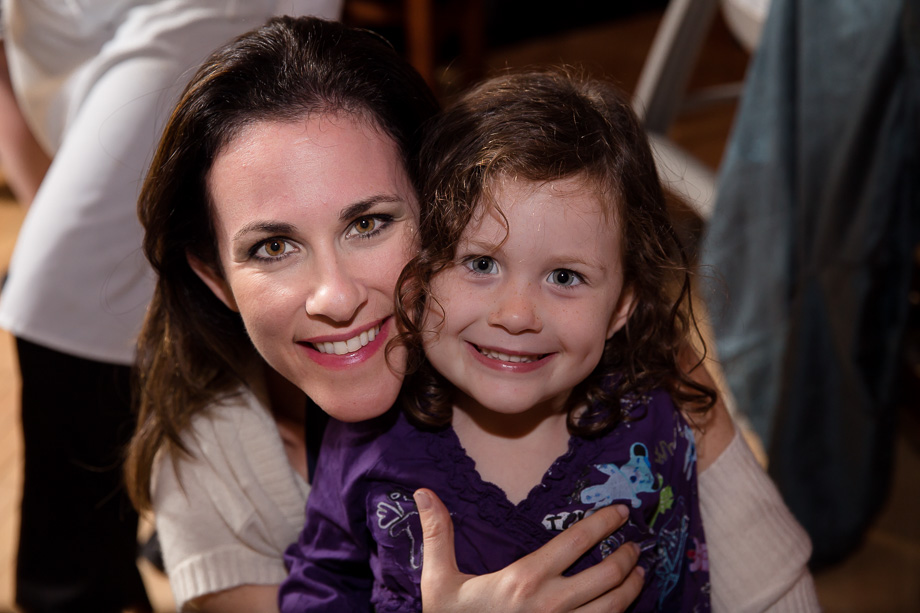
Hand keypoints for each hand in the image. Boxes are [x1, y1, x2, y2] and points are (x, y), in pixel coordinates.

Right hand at [414, 488, 643, 612]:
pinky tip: (623, 606)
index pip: (576, 541)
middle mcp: (552, 606)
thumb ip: (438, 535)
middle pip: (606, 575)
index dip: (603, 523)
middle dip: (627, 555)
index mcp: (525, 580)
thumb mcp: (439, 582)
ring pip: (614, 607)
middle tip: (637, 543)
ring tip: (639, 571)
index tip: (621, 511)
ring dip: (632, 586)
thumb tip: (424, 492)